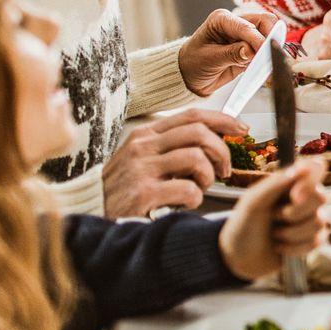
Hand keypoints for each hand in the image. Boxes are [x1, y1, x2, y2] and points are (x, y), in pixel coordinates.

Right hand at [101, 107, 247, 217]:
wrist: (90, 214)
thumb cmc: (123, 189)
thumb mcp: (144, 160)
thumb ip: (173, 148)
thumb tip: (214, 141)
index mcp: (145, 135)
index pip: (192, 115)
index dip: (222, 120)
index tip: (240, 129)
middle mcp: (142, 147)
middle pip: (199, 132)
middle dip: (222, 151)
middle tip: (223, 170)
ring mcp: (141, 169)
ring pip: (196, 158)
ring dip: (207, 176)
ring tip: (199, 188)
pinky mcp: (143, 194)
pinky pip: (188, 189)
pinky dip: (195, 198)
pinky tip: (184, 203)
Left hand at [178, 8, 276, 94]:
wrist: (189, 76)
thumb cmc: (193, 63)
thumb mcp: (209, 59)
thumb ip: (231, 54)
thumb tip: (252, 51)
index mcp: (222, 20)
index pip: (247, 26)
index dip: (258, 39)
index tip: (264, 52)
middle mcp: (236, 23)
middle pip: (265, 22)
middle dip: (270, 37)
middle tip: (270, 55)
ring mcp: (245, 35)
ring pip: (269, 34)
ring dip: (270, 48)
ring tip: (266, 63)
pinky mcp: (250, 48)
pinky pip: (266, 49)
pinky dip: (268, 57)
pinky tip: (263, 67)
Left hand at [217, 159, 326, 281]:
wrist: (239, 258)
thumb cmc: (243, 225)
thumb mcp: (252, 202)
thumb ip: (275, 184)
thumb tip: (301, 168)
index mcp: (290, 182)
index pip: (316, 168)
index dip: (310, 181)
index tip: (294, 196)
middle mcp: (304, 198)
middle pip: (321, 197)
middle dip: (295, 213)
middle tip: (274, 218)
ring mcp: (310, 219)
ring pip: (319, 222)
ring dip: (291, 233)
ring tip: (274, 235)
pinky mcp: (313, 240)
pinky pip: (317, 241)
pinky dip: (295, 248)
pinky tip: (280, 247)